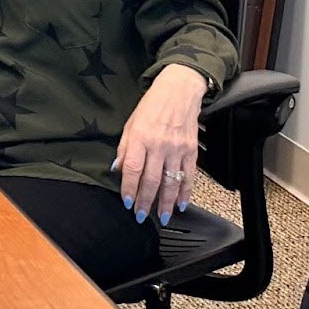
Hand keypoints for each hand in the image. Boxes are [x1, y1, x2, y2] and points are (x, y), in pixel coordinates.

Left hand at [115, 63, 205, 224]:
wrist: (179, 92)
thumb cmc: (151, 105)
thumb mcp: (130, 123)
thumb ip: (124, 147)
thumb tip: (117, 169)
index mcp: (140, 138)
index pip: (133, 169)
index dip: (129, 189)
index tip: (127, 202)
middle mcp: (159, 146)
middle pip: (152, 180)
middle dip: (146, 201)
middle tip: (142, 216)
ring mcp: (177, 150)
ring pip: (172, 182)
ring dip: (167, 203)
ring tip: (163, 217)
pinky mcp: (191, 151)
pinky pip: (189, 177)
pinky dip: (186, 193)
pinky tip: (182, 204)